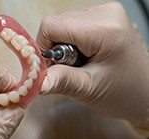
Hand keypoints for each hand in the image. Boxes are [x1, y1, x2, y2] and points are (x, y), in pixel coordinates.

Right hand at [37, 2, 148, 129]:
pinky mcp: (104, 16)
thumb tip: (37, 81)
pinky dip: (71, 41)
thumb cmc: (123, 92)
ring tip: (81, 62)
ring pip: (63, 23)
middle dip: (55, 48)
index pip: (52, 25)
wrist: (145, 90)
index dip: (44, 47)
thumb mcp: (89, 89)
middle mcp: (105, 12)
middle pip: (57, 22)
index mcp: (104, 28)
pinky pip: (73, 24)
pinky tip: (85, 54)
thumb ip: (61, 81)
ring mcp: (106, 11)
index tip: (52, 67)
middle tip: (71, 68)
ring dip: (63, 45)